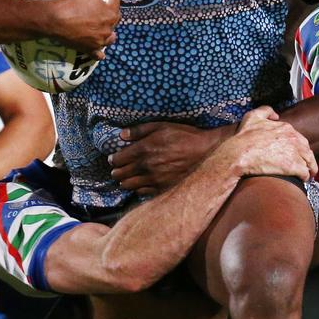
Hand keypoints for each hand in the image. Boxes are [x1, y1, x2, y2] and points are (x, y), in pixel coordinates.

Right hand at [48, 0, 120, 57]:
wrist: (54, 19)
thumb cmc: (71, 2)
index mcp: (109, 14)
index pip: (116, 4)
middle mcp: (107, 29)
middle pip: (114, 21)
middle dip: (111, 15)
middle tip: (105, 10)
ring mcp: (98, 41)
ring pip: (109, 39)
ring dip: (109, 34)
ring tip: (105, 31)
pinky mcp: (88, 49)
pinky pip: (98, 54)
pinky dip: (99, 53)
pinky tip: (100, 53)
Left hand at [110, 122, 234, 195]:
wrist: (204, 151)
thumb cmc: (183, 135)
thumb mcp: (161, 126)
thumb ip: (139, 130)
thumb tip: (122, 135)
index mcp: (143, 150)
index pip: (118, 160)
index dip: (113, 159)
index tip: (114, 158)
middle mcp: (146, 167)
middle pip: (120, 175)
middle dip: (116, 171)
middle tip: (117, 168)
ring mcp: (154, 179)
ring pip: (129, 185)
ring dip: (125, 181)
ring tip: (126, 177)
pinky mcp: (162, 188)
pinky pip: (142, 192)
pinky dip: (138, 188)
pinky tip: (140, 183)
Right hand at [229, 107, 317, 180]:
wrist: (239, 154)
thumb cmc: (243, 138)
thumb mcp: (252, 117)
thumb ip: (265, 111)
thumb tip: (275, 115)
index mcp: (286, 128)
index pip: (300, 139)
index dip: (299, 148)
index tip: (297, 154)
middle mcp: (293, 139)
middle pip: (307, 150)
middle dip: (307, 158)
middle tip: (305, 166)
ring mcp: (294, 153)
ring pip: (309, 161)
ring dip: (308, 168)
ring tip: (306, 174)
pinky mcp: (293, 166)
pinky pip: (305, 172)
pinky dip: (304, 176)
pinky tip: (301, 179)